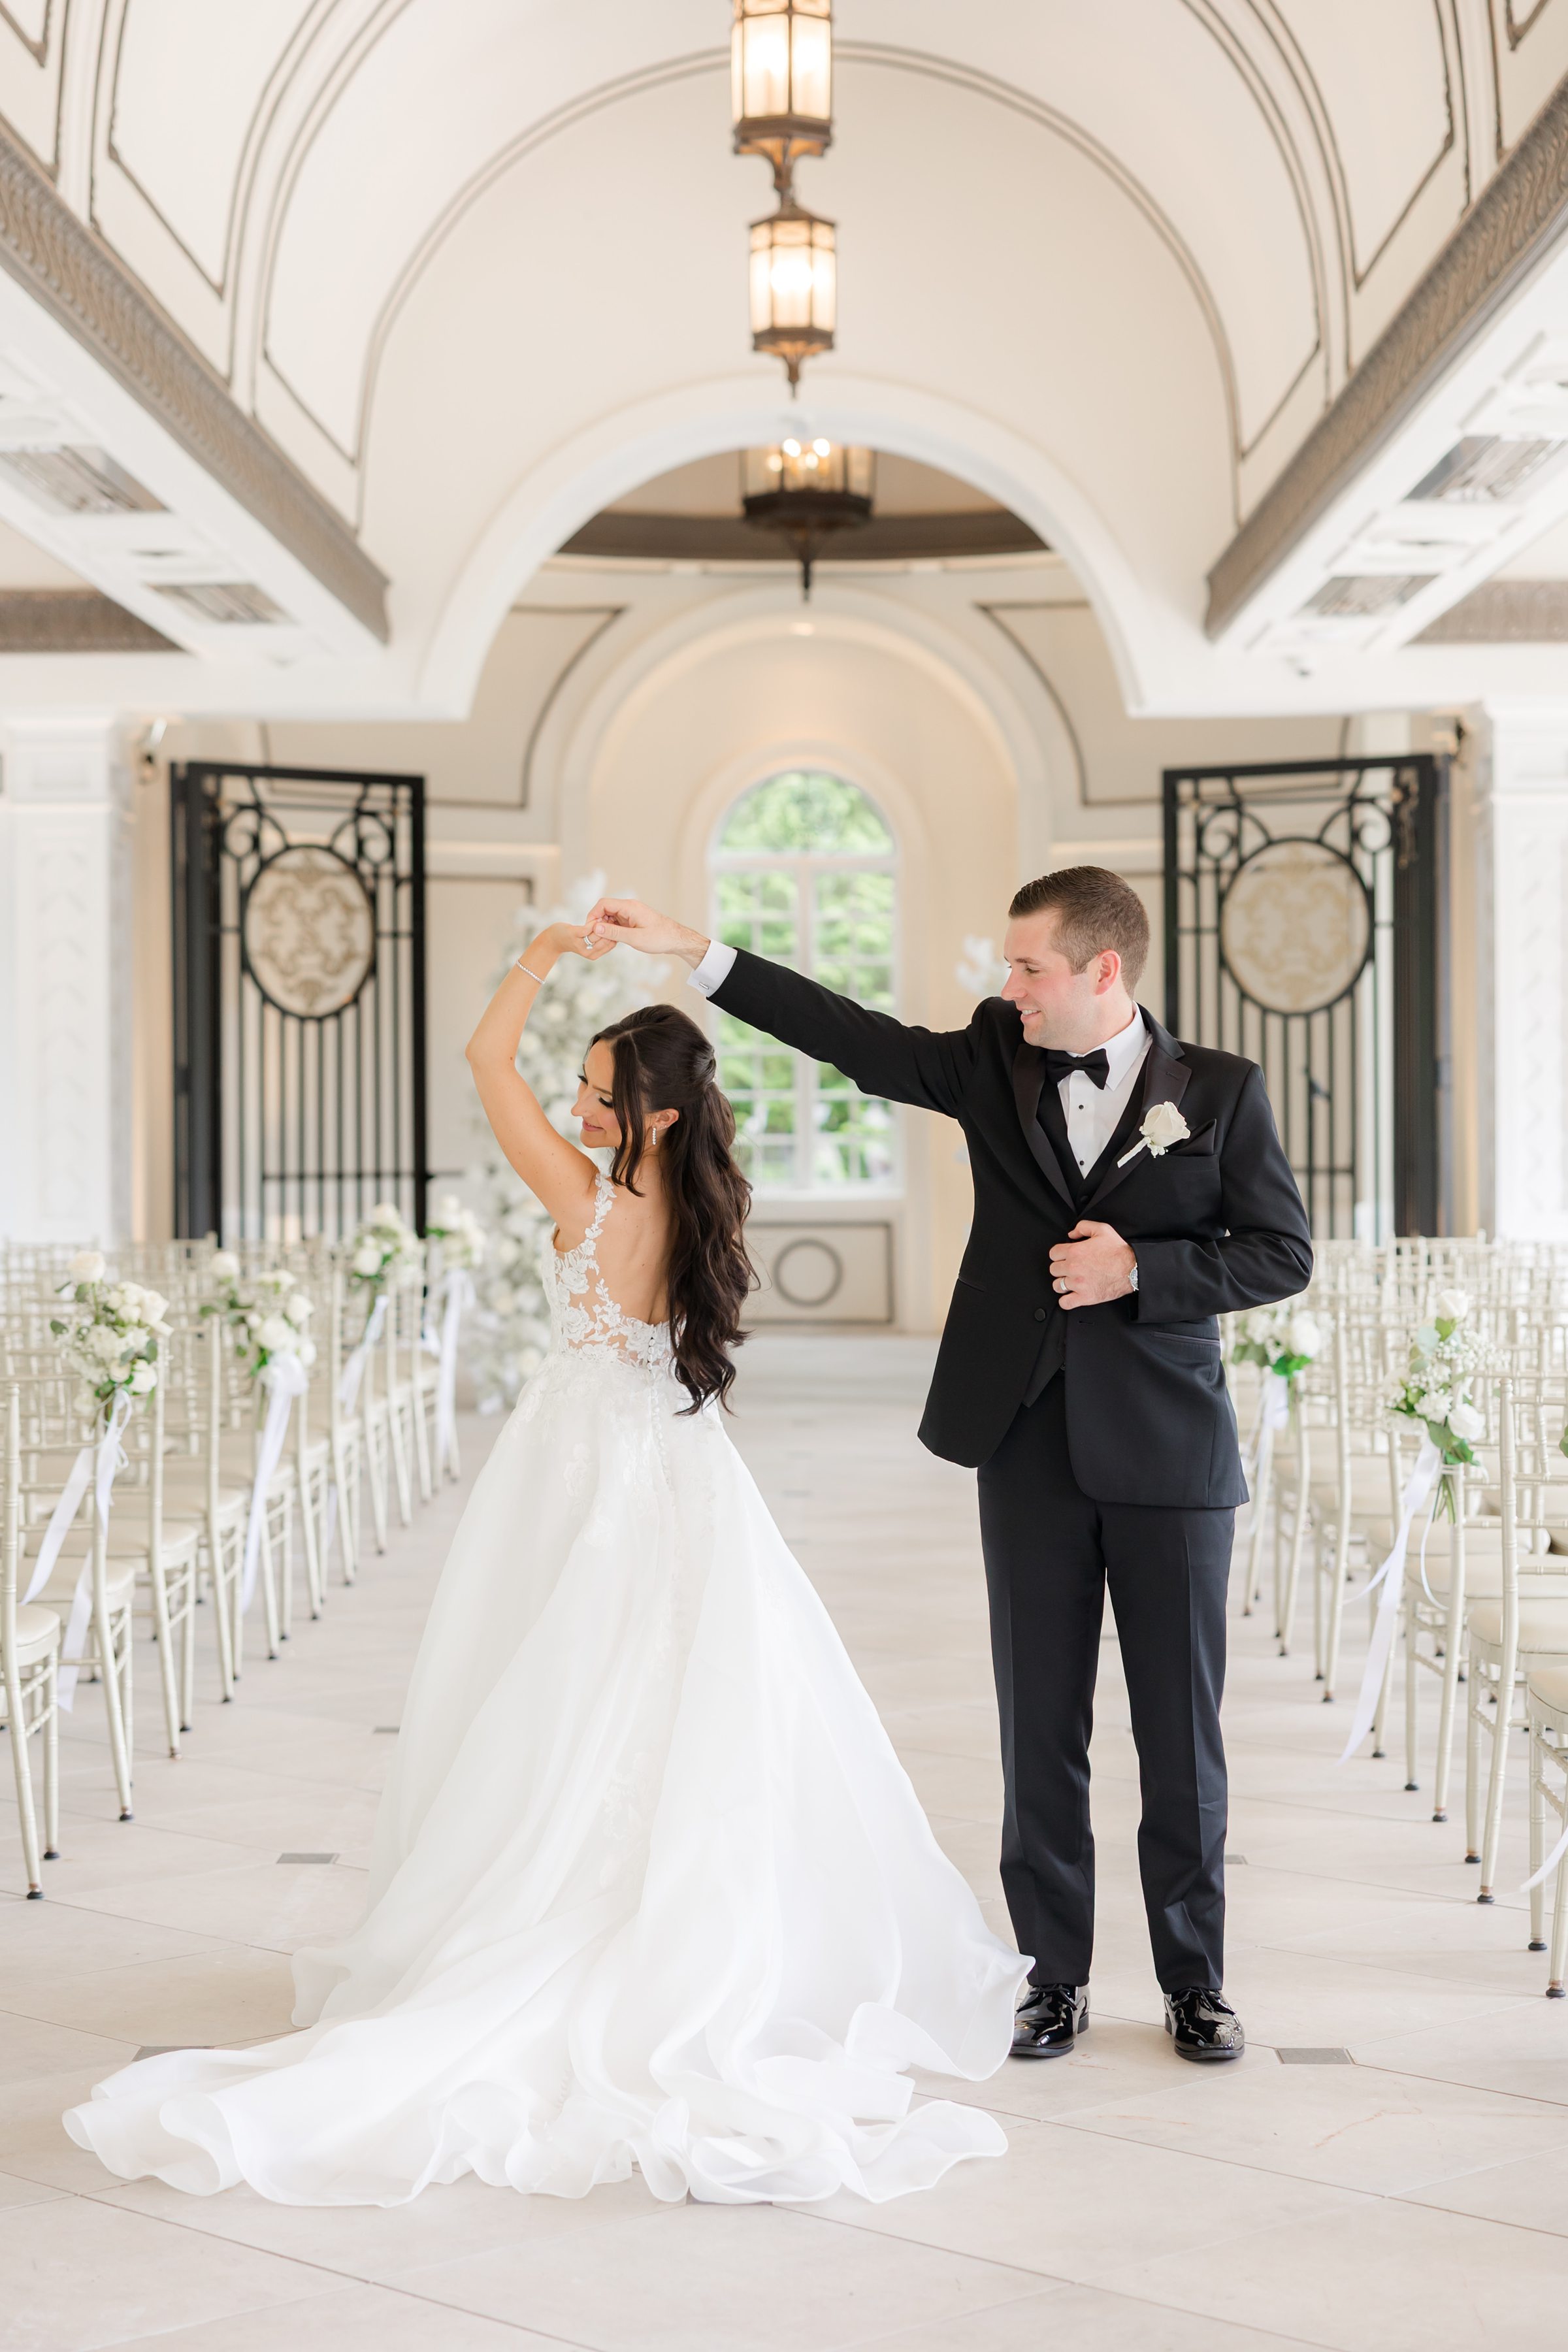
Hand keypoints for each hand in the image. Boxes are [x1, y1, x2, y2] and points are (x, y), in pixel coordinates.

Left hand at [526, 923, 612, 967]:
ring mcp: (581, 944)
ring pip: (598, 933)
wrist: (554, 940)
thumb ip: (601, 941)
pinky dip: (593, 921)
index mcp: (595, 955)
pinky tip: (595, 917)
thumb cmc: (573, 939)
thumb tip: (616, 930)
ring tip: (604, 916)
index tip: (616, 923)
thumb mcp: (590, 944)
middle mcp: (589, 952)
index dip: (616, 933)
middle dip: (611, 927)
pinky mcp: (574, 935)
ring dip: (602, 923)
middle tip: (612, 917)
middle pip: (607, 939)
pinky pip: (588, 928)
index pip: (612, 944)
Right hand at [584, 896, 710, 966]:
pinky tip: (612, 941)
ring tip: (603, 941)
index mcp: (629, 907)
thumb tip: (596, 927)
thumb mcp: (635, 938)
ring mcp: (631, 913)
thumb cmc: (660, 938)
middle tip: (595, 938)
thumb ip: (614, 932)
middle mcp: (629, 907)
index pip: (603, 904)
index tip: (589, 929)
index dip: (593, 915)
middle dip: (597, 923)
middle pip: (605, 910)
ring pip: (610, 917)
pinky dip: (612, 930)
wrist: (676, 939)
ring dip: (604, 928)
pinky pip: (617, 922)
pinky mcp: (633, 920)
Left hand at [1049, 1220, 1135, 1308]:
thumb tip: (1071, 1234)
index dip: (1059, 1254)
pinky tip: (1071, 1295)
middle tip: (1071, 1268)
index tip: (1065, 1257)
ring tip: (1071, 1281)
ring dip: (1062, 1283)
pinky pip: (1065, 1303)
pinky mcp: (1085, 1297)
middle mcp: (1073, 1268)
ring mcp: (1078, 1284)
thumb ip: (1083, 1227)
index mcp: (1075, 1251)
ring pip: (1057, 1286)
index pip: (1053, 1254)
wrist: (1132, 1268)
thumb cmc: (1118, 1251)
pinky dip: (1066, 1300)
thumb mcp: (1102, 1229)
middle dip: (1061, 1268)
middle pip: (1053, 1269)